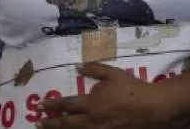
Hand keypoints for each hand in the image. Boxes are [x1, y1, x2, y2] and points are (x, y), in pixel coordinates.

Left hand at [38, 63, 168, 128]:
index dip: (53, 105)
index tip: (40, 106)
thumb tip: (78, 67)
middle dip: (51, 123)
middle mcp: (92, 120)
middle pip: (66, 124)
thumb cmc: (132, 88)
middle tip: (38, 123)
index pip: (67, 105)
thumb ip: (95, 69)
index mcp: (91, 103)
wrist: (151, 107)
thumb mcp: (113, 73)